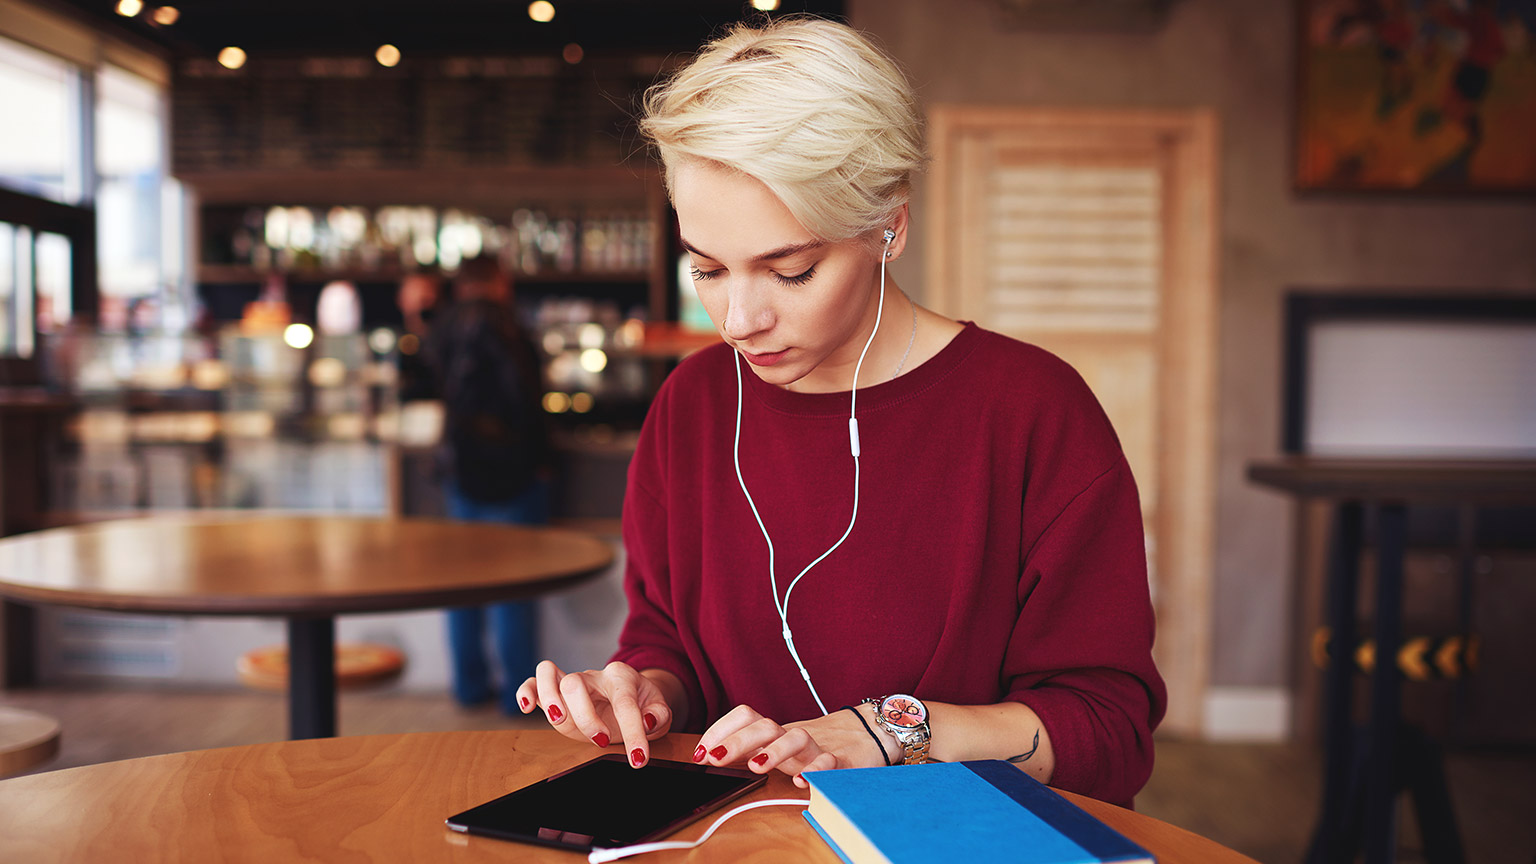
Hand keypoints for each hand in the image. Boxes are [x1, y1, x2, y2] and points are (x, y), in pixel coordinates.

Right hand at [515, 660, 673, 767]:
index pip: (625, 702)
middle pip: (577, 684)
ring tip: (559, 719)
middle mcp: (594, 676)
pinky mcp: (555, 693)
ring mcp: (572, 682)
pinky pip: (533, 682)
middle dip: (585, 717)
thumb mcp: (659, 710)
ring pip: (549, 674)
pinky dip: (526, 692)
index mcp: (622, 677)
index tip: (638, 759)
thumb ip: (659, 715)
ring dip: (549, 698)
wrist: (631, 695)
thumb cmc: (642, 704)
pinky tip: (526, 708)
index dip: (633, 732)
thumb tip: (646, 721)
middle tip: (601, 741)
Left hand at [695, 704, 891, 788]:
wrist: (868, 734)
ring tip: (757, 767)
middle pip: (765, 726)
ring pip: (796, 738)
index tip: (700, 751)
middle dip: (736, 741)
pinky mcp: (842, 761)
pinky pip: (830, 762)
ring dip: (774, 751)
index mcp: (775, 731)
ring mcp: (817, 746)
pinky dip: (816, 769)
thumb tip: (708, 756)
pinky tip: (802, 781)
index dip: (720, 730)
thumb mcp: (777, 748)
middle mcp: (792, 736)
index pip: (745, 716)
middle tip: (713, 759)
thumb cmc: (814, 746)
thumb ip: (749, 751)